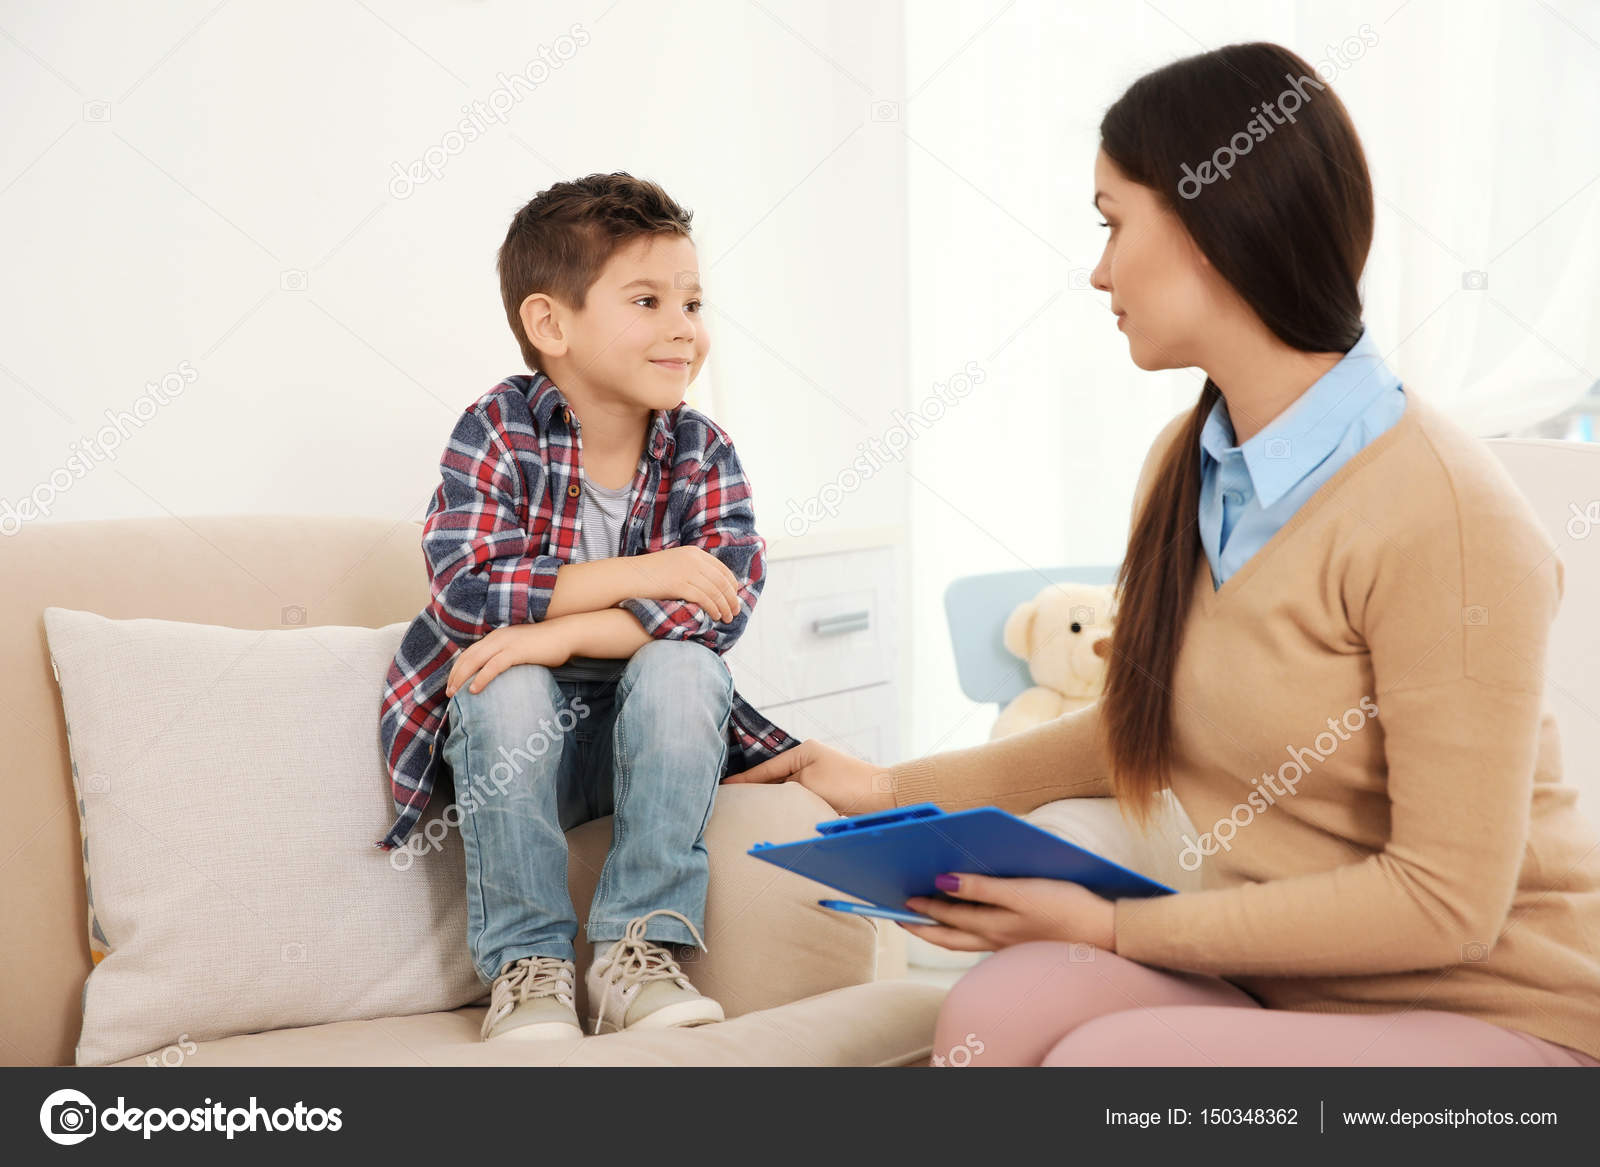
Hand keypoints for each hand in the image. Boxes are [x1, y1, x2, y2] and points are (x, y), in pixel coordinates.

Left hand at [445, 622, 571, 697]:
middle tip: (448, 693)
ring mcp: (506, 643)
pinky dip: (481, 678)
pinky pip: (493, 666)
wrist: (566, 634)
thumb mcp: (521, 647)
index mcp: (496, 636)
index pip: (469, 652)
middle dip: (454, 675)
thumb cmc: (546, 644)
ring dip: (462, 678)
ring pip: (475, 661)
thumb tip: (498, 672)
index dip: (457, 668)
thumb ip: (507, 655)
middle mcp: (497, 637)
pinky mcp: (516, 652)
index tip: (451, 683)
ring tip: (455, 694)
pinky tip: (474, 690)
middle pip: (467, 657)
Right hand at [630, 546, 741, 622]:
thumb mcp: (675, 564)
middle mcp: (693, 559)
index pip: (722, 569)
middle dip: (732, 598)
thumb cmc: (650, 574)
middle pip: (722, 581)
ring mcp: (686, 571)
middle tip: (735, 611)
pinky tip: (715, 617)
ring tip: (727, 618)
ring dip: (725, 607)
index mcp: (694, 553)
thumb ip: (692, 569)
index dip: (732, 585)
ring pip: (715, 591)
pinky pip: (704, 599)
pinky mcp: (679, 584)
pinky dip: (713, 609)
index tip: (735, 597)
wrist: (628, 576)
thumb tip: (711, 584)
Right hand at [724, 738, 895, 814]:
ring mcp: (816, 777)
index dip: (744, 780)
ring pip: (784, 790)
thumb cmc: (847, 785)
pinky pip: (797, 799)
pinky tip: (773, 816)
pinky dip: (786, 806)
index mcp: (803, 751)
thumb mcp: (809, 784)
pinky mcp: (824, 792)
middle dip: (754, 789)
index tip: (724, 786)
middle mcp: (808, 761)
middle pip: (773, 778)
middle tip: (728, 800)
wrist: (882, 797)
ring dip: (770, 800)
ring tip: (745, 809)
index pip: (765, 768)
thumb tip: (770, 797)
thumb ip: (785, 788)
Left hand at [902, 873, 1116, 954]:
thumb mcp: (1021, 892)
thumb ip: (980, 888)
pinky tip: (966, 917)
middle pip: (948, 937)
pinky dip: (965, 928)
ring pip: (964, 939)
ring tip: (925, 918)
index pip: (946, 918)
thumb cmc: (1065, 907)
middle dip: (922, 927)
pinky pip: (982, 936)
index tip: (900, 898)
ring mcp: (1008, 943)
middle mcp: (995, 939)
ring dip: (941, 929)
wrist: (1104, 932)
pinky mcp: (1021, 940)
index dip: (921, 908)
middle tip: (901, 916)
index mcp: (992, 927)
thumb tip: (942, 882)